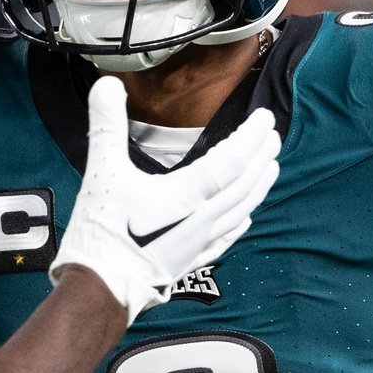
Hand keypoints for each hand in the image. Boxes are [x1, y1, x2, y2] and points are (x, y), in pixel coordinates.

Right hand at [50, 76, 279, 319]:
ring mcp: (199, 243)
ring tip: (271, 169)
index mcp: (187, 195)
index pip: (233, 160)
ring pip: (241, 211)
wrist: (99, 289)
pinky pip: (227, 238)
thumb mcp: (102, 173)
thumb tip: (107, 82)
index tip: (265, 118)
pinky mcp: (190, 263)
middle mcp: (202, 219)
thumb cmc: (103, 234)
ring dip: (259, 187)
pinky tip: (246, 218)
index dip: (251, 137)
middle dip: (261, 157)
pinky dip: (241, 222)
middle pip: (244, 185)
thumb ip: (106, 126)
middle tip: (273, 136)